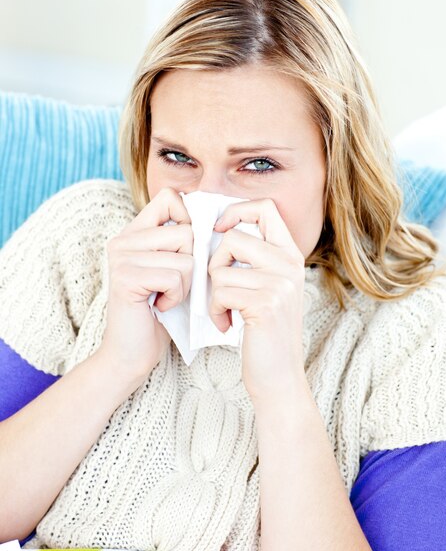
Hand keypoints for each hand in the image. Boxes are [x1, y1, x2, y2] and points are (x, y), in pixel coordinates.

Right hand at [98, 187, 193, 383]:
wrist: (131, 352)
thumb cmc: (160, 312)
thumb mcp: (174, 270)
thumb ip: (184, 243)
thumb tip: (218, 220)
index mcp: (134, 232)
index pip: (170, 198)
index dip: (189, 219)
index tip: (187, 250)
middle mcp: (124, 239)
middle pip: (186, 230)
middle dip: (191, 263)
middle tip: (173, 284)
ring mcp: (122, 257)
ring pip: (185, 255)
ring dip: (186, 283)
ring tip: (166, 296)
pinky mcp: (125, 277)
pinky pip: (175, 275)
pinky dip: (176, 296)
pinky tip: (160, 306)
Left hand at [208, 198, 306, 402]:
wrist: (279, 377)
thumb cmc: (265, 333)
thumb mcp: (268, 288)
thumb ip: (254, 260)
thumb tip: (217, 230)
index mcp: (290, 255)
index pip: (265, 209)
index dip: (236, 211)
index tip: (218, 230)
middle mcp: (290, 264)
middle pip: (234, 237)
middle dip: (214, 262)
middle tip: (219, 287)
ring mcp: (280, 283)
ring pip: (221, 268)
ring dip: (213, 294)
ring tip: (224, 311)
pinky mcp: (266, 303)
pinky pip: (220, 291)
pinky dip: (214, 310)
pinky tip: (226, 324)